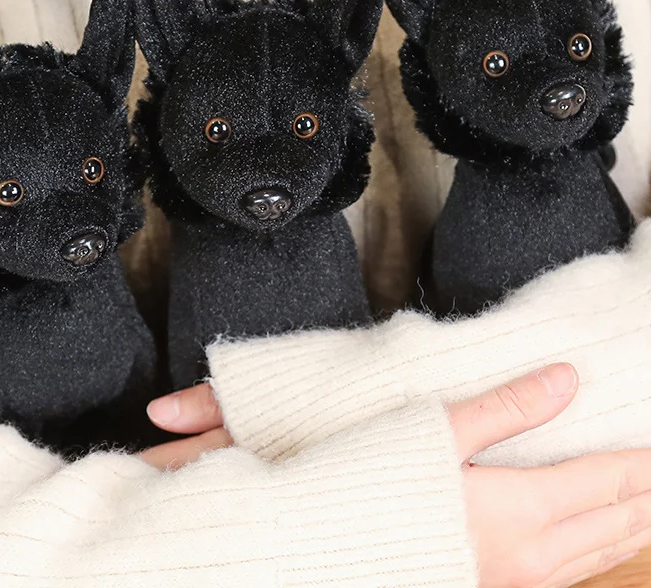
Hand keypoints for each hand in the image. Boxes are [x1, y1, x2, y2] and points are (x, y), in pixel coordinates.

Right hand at [141, 366, 650, 587]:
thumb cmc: (377, 484)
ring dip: (633, 522)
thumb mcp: (438, 433)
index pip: (606, 480)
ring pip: (600, 554)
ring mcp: (517, 582)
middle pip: (615, 522)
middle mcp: (532, 557)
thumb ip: (508, 407)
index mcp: (521, 511)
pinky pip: (573, 573)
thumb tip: (567, 379)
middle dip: (647, 492)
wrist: (327, 550)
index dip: (640, 459)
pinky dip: (601, 546)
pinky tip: (596, 536)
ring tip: (648, 497)